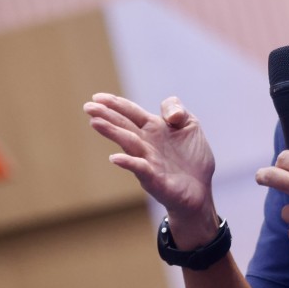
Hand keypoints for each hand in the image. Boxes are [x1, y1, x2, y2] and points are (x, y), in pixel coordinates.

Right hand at [83, 93, 215, 222]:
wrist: (200, 190)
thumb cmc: (191, 158)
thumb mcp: (190, 125)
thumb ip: (177, 110)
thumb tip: (169, 115)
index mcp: (153, 128)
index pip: (130, 112)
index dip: (115, 103)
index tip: (97, 97)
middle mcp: (146, 143)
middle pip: (124, 125)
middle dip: (106, 115)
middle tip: (88, 107)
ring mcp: (148, 161)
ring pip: (128, 143)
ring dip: (112, 132)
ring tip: (95, 122)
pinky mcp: (154, 180)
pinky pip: (140, 169)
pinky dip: (128, 163)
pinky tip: (114, 158)